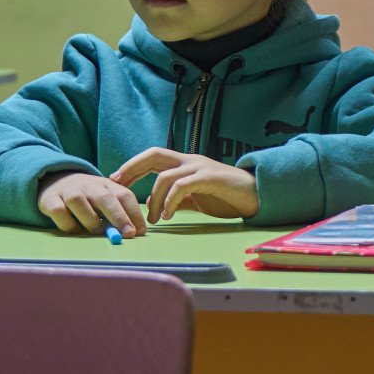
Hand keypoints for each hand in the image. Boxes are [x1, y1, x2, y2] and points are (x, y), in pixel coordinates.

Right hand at [37, 171, 146, 237]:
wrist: (56, 180)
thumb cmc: (88, 196)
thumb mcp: (105, 198)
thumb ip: (118, 212)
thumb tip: (134, 232)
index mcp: (107, 184)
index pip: (125, 195)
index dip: (134, 213)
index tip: (140, 231)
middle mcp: (89, 185)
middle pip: (105, 198)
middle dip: (118, 216)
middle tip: (128, 233)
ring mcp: (68, 191)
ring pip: (79, 203)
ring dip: (91, 220)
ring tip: (98, 232)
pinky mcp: (50, 200)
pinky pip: (59, 212)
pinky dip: (68, 224)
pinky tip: (75, 230)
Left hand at [111, 148, 258, 222]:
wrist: (257, 196)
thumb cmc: (228, 197)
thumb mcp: (197, 198)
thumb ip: (179, 198)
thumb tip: (159, 208)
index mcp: (186, 164)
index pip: (153, 158)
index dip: (133, 166)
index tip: (116, 180)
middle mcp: (191, 161)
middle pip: (154, 155)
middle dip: (132, 168)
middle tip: (118, 185)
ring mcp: (201, 167)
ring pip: (165, 177)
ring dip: (153, 200)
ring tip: (153, 218)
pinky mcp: (210, 178)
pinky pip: (182, 186)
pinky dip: (170, 201)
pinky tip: (167, 215)